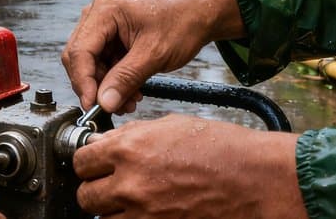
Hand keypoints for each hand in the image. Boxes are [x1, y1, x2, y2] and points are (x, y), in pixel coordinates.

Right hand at [62, 0, 243, 112]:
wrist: (198, 16)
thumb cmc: (181, 23)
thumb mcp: (154, 55)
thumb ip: (126, 79)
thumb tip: (104, 103)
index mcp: (104, 12)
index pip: (79, 52)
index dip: (83, 82)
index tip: (92, 106)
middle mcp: (97, 17)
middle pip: (80, 60)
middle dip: (96, 87)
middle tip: (113, 106)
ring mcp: (103, 28)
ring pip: (91, 66)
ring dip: (107, 88)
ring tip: (130, 101)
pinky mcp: (110, 39)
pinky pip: (103, 66)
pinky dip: (114, 83)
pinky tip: (132, 93)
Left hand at [73, 115, 305, 218]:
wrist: (254, 178)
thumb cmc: (220, 148)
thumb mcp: (170, 126)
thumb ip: (132, 136)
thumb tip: (107, 142)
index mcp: (129, 149)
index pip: (81, 160)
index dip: (87, 160)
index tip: (94, 162)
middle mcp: (130, 184)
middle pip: (85, 195)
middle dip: (94, 188)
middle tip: (107, 183)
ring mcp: (144, 214)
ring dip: (111, 210)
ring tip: (130, 199)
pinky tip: (145, 211)